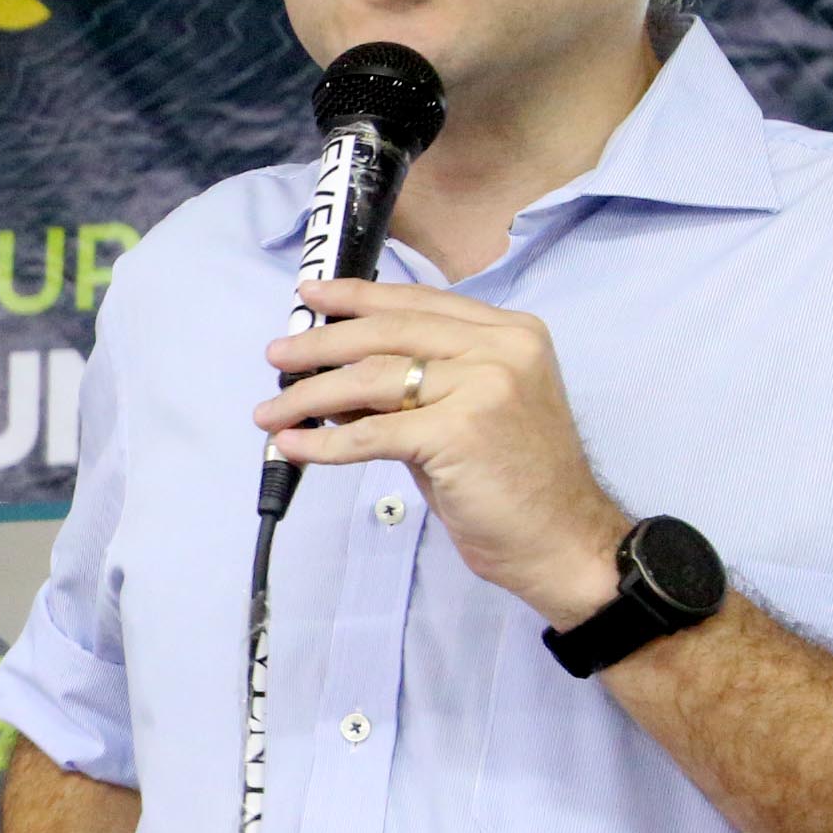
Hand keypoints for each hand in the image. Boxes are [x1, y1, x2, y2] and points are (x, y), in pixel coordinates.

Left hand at [258, 281, 631, 626]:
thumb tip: (337, 377)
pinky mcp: (459, 431)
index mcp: (510, 333)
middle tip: (276, 355)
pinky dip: (324, 442)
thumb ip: (414, 388)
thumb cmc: (514, 483)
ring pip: (371, 379)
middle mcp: (501, 349)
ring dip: (308, 396)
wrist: (562, 539)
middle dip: (320, 344)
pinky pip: (371, 432)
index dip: (358, 297)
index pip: (418, 303)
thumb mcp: (465, 414)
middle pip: (388, 332)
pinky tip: (294, 445)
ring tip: (269, 412)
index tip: (311, 294)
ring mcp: (484, 386)